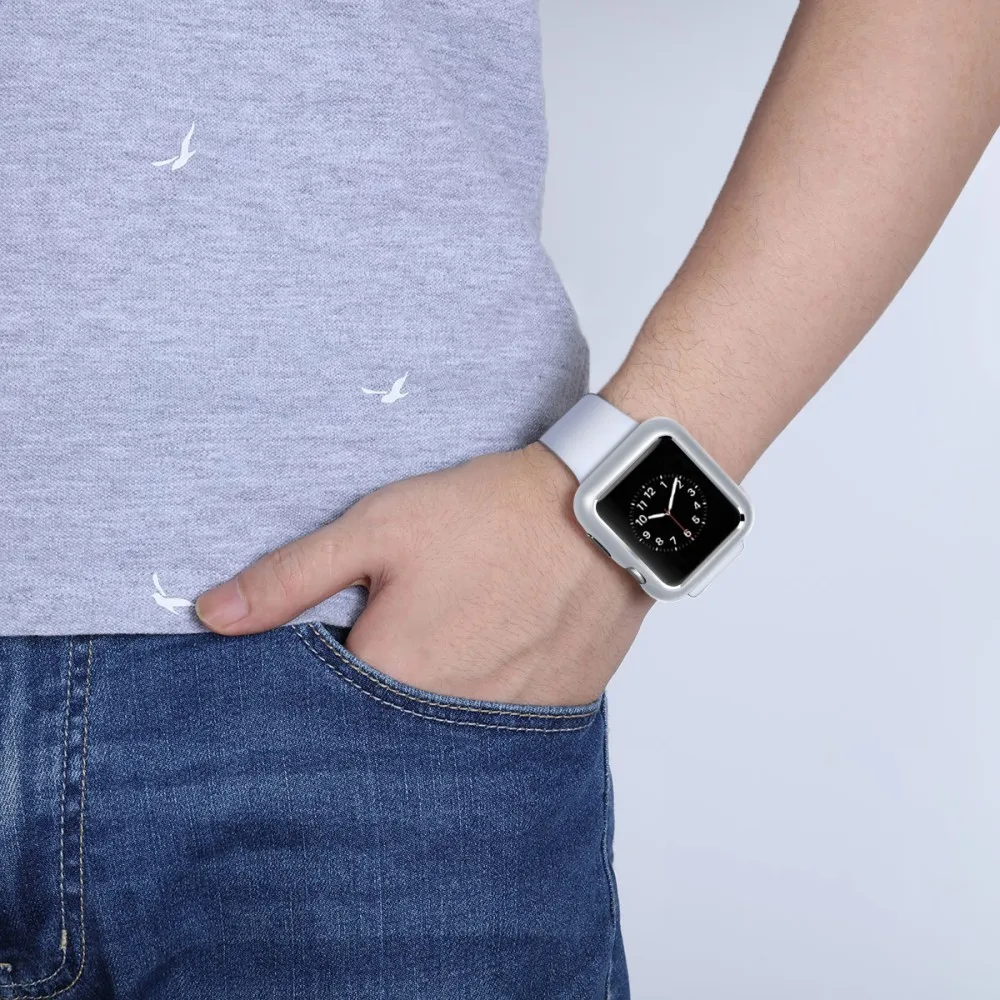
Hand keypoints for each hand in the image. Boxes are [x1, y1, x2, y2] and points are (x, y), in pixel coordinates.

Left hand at [194, 442, 654, 706]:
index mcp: (392, 678)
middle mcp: (448, 721)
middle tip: (415, 623)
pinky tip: (500, 644)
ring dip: (440, 693)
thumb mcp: (377, 529)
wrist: (602, 509)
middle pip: (387, 726)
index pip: (323, 707)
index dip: (330, 663)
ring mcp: (509, 724)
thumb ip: (289, 578)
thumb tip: (211, 615)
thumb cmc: (488, 514)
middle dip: (386, 683)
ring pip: (447, 729)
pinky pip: (503, 725)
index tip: (350, 628)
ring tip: (460, 631)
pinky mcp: (556, 712)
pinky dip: (491, 695)